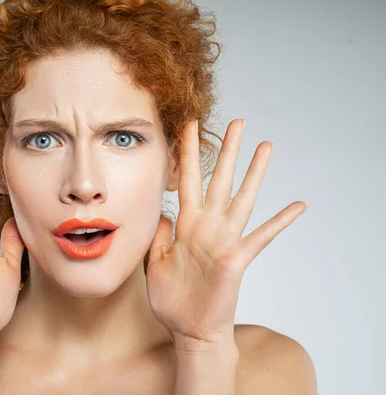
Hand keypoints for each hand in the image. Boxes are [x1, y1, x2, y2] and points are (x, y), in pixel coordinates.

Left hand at [146, 119, 306, 346]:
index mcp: (186, 226)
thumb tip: (162, 211)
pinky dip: (280, 222)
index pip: (186, 181)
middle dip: (226, 151)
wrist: (189, 331)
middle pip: (218, 180)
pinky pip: (261, 237)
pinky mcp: (236, 260)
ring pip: (241, 199)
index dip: (186, 155)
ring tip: (267, 146)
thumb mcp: (155, 262)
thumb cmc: (172, 299)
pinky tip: (298, 205)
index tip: (186, 128)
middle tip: (237, 122)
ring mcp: (224, 241)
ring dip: (255, 173)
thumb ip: (159, 235)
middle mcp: (207, 227)